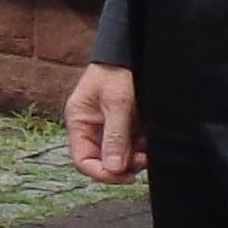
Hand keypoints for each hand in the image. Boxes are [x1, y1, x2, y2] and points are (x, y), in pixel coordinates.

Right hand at [65, 64, 138, 184]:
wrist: (132, 51)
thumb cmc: (118, 71)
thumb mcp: (117, 103)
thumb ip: (115, 136)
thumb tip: (114, 168)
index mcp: (79, 122)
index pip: (83, 160)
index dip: (102, 173)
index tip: (125, 175)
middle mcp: (91, 128)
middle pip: (102, 160)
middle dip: (122, 165)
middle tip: (142, 160)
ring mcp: (108, 127)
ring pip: (118, 155)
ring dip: (134, 157)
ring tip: (148, 149)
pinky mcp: (124, 125)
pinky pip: (130, 146)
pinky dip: (140, 148)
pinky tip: (148, 141)